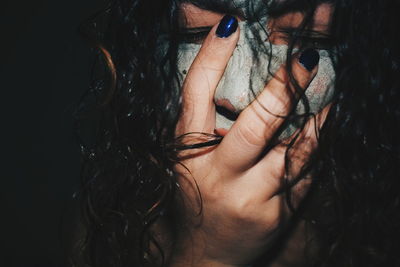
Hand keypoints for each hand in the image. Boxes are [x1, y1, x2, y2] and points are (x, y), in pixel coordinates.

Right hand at [172, 16, 328, 266]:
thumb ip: (202, 125)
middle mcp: (216, 174)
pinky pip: (303, 176)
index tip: (231, 26)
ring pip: (293, 152)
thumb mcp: (187, 160)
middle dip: (285, 89)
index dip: (211, 56)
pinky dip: (316, 150)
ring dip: (316, 120)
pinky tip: (323, 129)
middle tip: (307, 59)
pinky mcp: (273, 216)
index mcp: (187, 153)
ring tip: (329, 93)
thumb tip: (233, 84)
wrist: (204, 255)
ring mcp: (247, 197)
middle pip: (256, 124)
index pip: (195, 94)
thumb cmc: (194, 198)